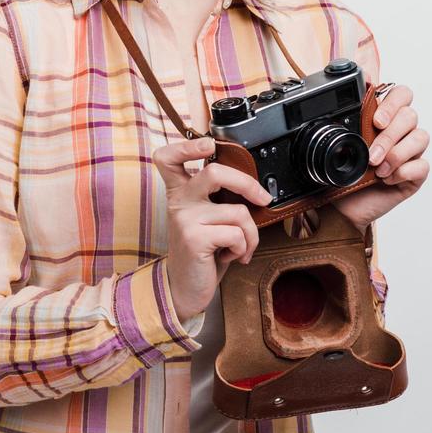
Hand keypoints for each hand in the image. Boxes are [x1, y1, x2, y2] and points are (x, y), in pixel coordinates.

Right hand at [153, 136, 273, 322]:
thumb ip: (219, 199)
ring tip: (241, 247)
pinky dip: (244, 248)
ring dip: (251, 234)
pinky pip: (237, 234)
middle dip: (247, 184)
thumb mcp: (207, 220)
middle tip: (262, 198)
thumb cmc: (202, 252)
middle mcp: (179, 201)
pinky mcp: (194, 238)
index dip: (187, 145)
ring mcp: (185, 218)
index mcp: (179, 192)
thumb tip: (255, 189)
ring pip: (238, 212)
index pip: (169, 158)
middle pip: (215, 172)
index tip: (208, 144)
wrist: (185, 288)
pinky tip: (232, 257)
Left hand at [333, 82, 430, 233]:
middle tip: (372, 153)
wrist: (342, 204)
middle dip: (390, 135)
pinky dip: (404, 171)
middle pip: (410, 115)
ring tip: (377, 167)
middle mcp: (400, 130)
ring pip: (420, 137)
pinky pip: (422, 165)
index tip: (377, 121)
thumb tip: (358, 86)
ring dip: (396, 153)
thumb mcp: (341, 142)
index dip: (392, 103)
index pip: (401, 94)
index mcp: (383, 116)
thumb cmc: (342, 170)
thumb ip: (351, 117)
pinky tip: (387, 178)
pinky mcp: (415, 173)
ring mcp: (410, 151)